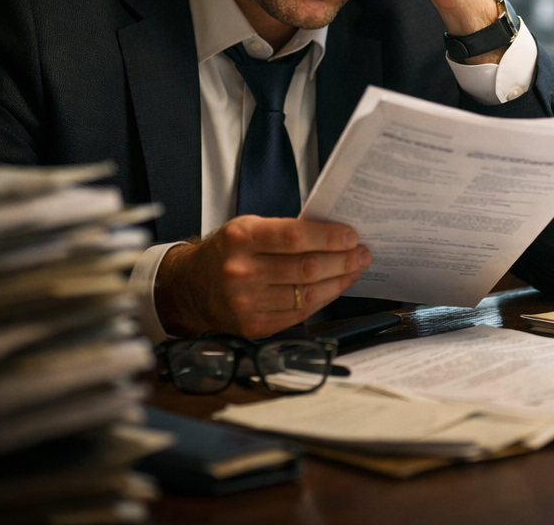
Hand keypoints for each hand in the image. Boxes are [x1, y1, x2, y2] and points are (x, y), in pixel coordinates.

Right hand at [153, 216, 370, 337]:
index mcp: (240, 238)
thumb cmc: (226, 251)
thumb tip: (332, 233)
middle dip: (342, 260)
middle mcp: (241, 272)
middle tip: (363, 252)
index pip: (293, 236)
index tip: (351, 235)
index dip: (327, 237)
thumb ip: (284, 230)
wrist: (190, 287)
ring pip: (307, 294)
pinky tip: (336, 287)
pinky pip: (300, 313)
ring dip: (339, 281)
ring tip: (355, 268)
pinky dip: (323, 299)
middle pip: (305, 268)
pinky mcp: (254, 326)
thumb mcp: (247, 227)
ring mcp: (247, 303)